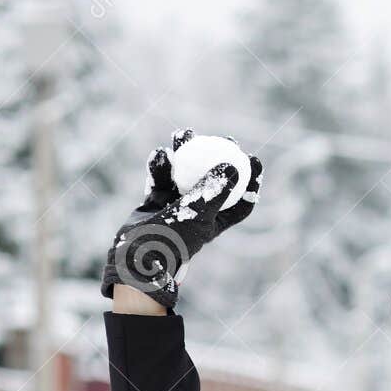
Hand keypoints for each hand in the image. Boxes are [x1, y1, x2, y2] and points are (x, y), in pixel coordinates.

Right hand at [100, 128, 262, 310]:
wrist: (136, 256)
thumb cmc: (171, 239)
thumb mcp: (197, 214)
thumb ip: (214, 191)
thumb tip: (234, 166)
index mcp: (216, 221)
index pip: (240, 201)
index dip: (251, 181)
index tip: (254, 158)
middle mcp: (199, 213)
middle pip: (213, 181)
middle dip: (217, 158)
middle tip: (222, 138)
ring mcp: (176, 206)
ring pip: (184, 174)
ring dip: (184, 153)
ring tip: (182, 134)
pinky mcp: (156, 202)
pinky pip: (161, 178)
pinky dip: (160, 166)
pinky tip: (160, 154)